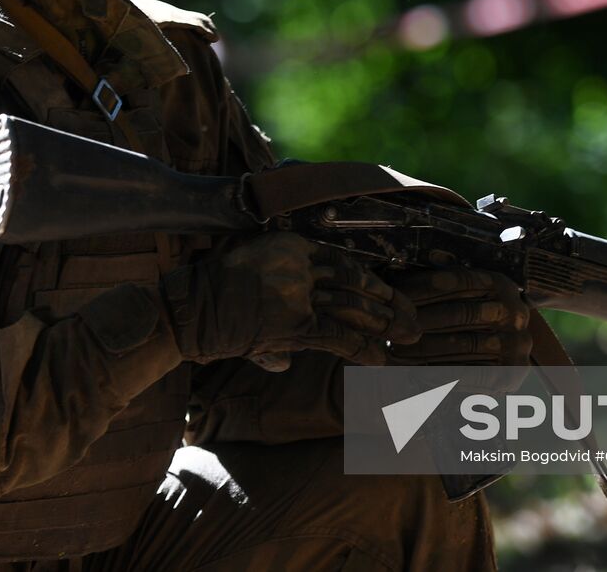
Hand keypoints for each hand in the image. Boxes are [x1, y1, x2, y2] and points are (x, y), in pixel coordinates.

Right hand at [160, 232, 417, 367]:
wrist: (193, 309)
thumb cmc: (215, 291)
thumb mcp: (248, 275)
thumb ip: (274, 299)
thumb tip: (285, 358)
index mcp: (293, 247)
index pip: (343, 261)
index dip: (370, 280)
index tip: (388, 292)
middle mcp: (301, 265)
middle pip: (356, 282)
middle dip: (388, 303)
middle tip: (413, 319)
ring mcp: (299, 293)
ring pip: (352, 307)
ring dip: (382, 324)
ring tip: (407, 335)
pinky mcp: (296, 323)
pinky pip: (338, 335)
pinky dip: (361, 348)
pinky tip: (380, 359)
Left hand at [386, 268, 532, 365]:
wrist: (510, 350)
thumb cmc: (477, 315)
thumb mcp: (468, 291)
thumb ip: (448, 275)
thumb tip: (422, 257)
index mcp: (500, 284)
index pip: (460, 280)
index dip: (425, 286)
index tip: (396, 294)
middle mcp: (514, 311)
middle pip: (460, 312)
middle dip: (421, 319)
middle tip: (393, 326)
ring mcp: (515, 342)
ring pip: (463, 344)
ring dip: (426, 348)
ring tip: (397, 350)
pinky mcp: (511, 371)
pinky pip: (470, 371)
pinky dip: (442, 371)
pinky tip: (416, 371)